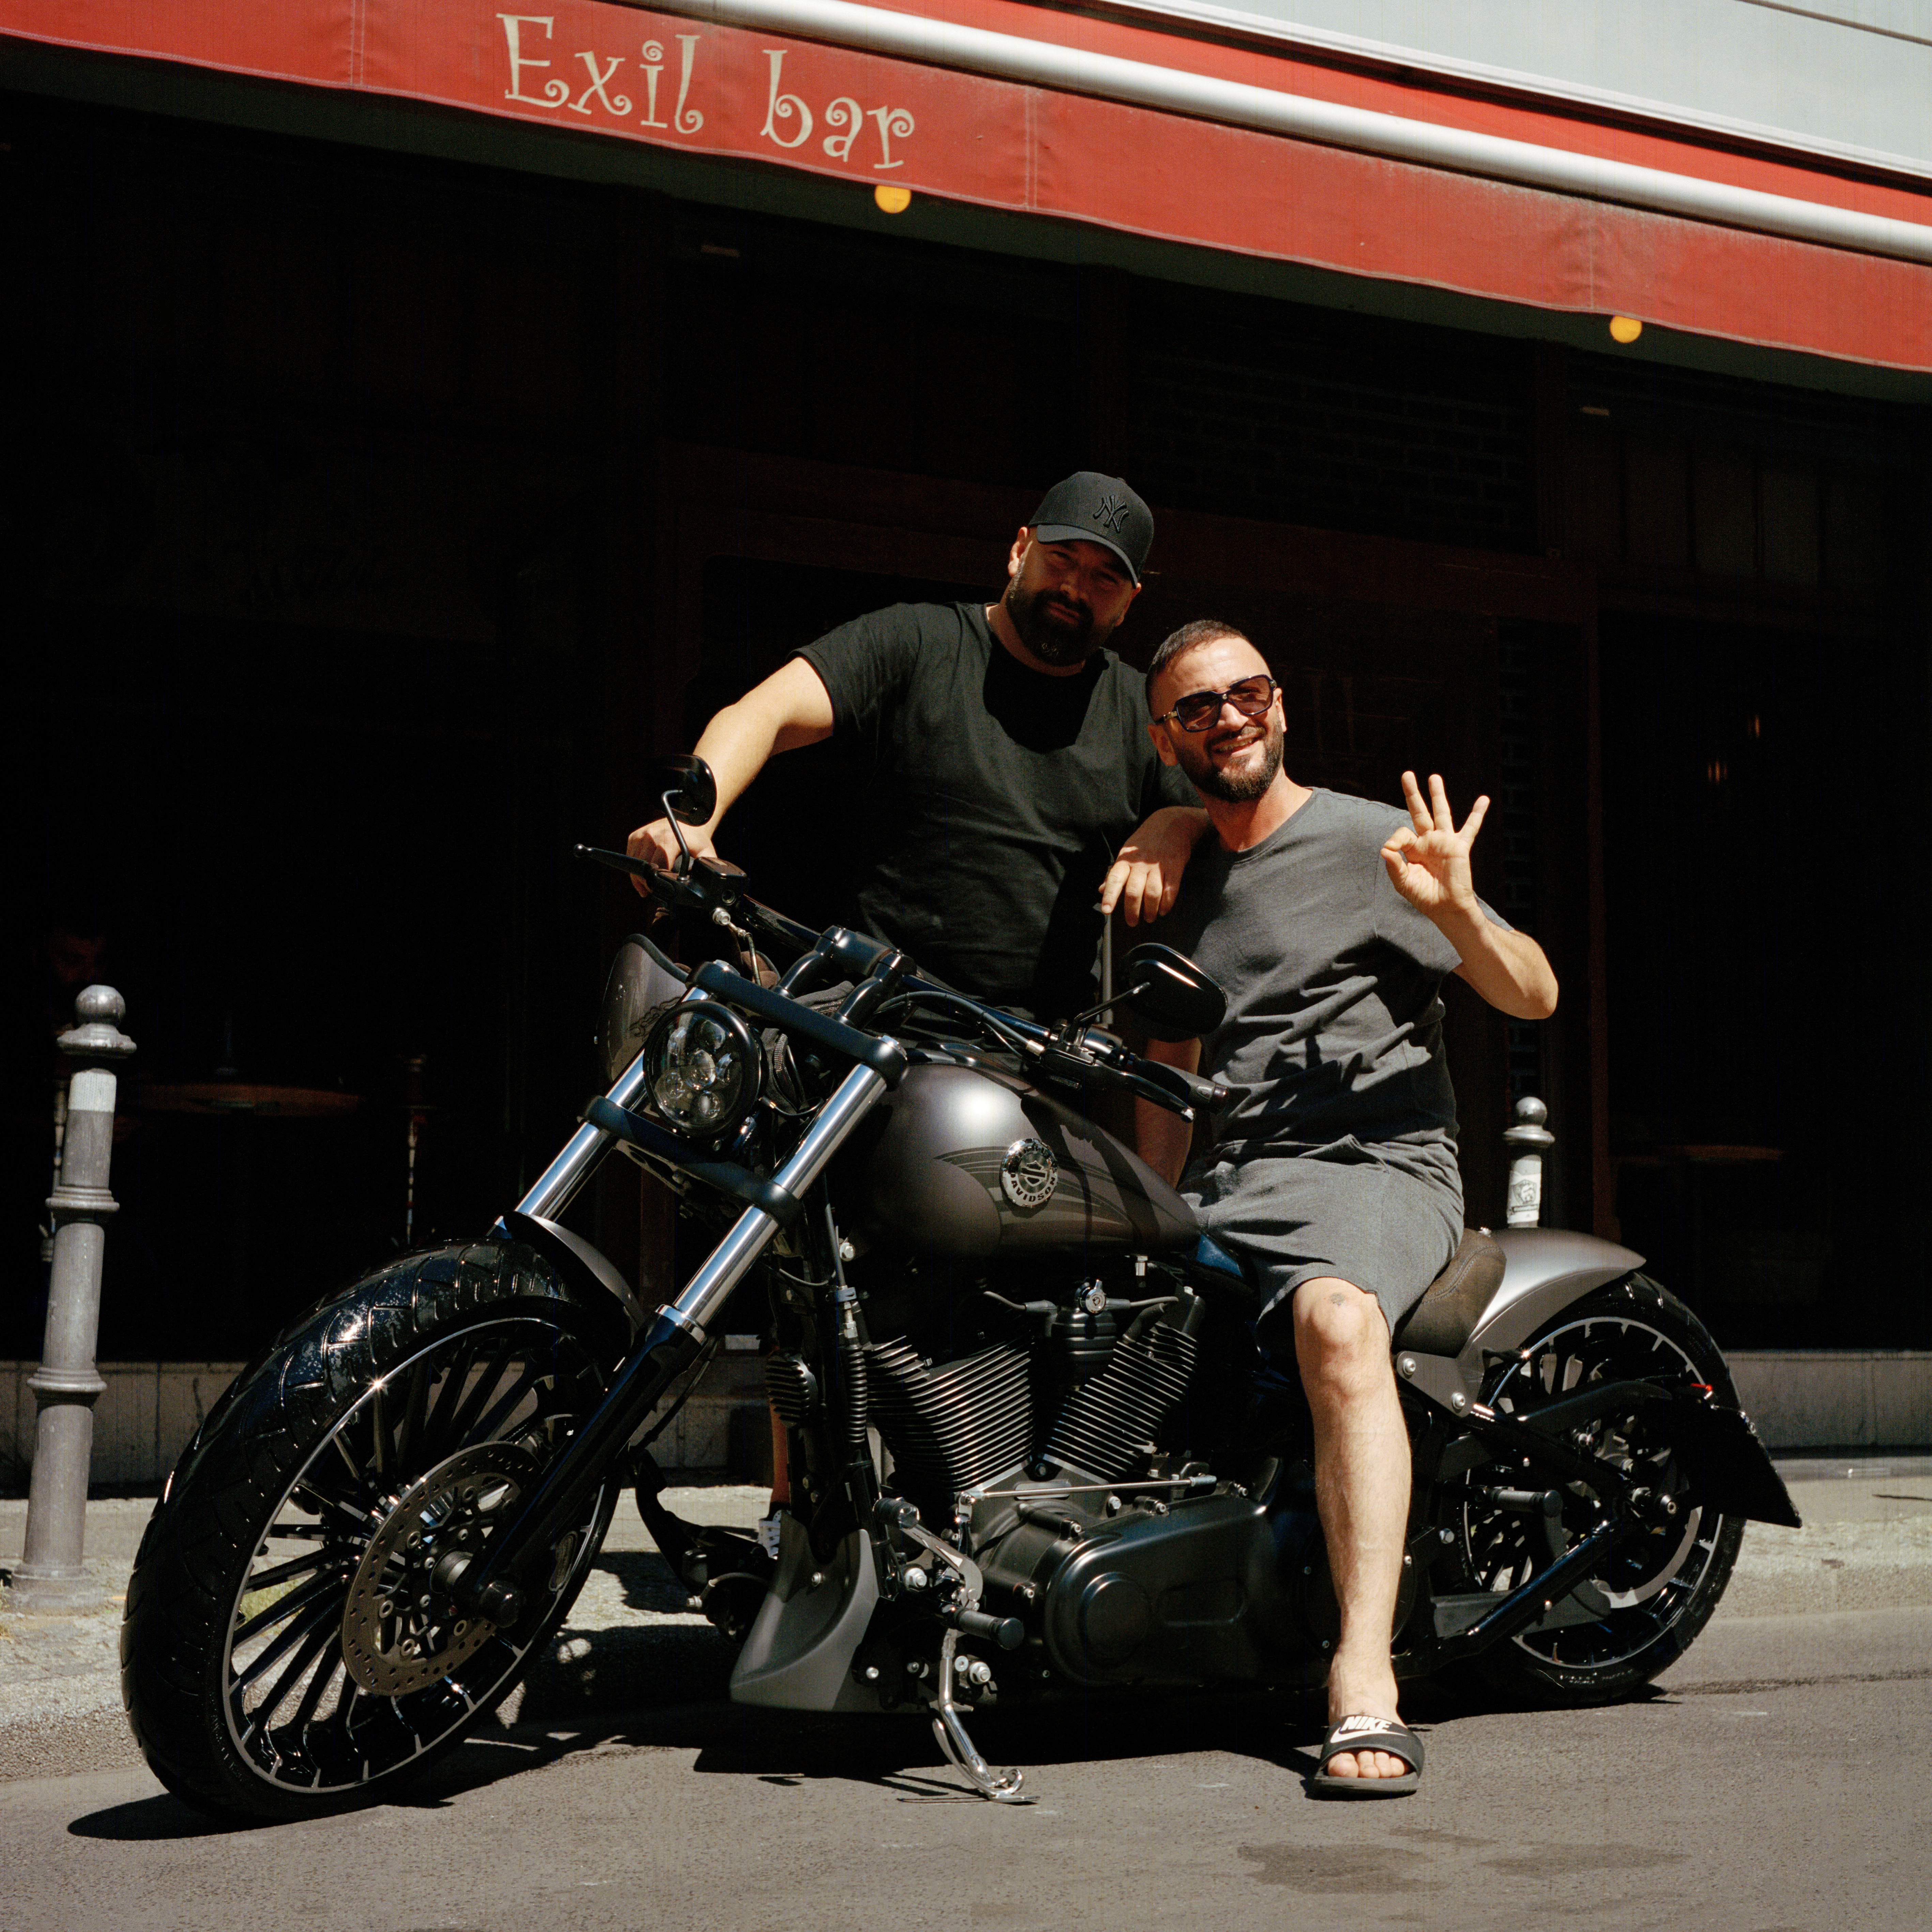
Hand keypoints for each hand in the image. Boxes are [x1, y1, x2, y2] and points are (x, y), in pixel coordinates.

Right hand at [625, 816, 716, 894]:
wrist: (687, 820)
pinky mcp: (636, 835)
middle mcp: (652, 835)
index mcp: (669, 839)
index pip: (655, 867)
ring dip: (638, 876)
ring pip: (634, 863)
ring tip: (646, 885)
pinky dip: (635, 865)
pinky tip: (643, 872)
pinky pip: (631, 855)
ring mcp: (642, 834)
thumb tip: (703, 883)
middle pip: (642, 867)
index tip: (657, 891)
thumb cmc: (696, 838)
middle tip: (650, 891)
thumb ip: (705, 867)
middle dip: (645, 882)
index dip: (655, 883)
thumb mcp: (705, 851)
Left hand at [1100, 806, 1208, 926]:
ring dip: (1150, 910)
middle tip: (1132, 922)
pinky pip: (1170, 890)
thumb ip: (1115, 873)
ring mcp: (1158, 865)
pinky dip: (1167, 903)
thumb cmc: (1145, 842)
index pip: (1115, 879)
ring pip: (1152, 893)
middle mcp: (1140, 863)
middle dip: (1132, 911)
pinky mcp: (1175, 867)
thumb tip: (1101, 890)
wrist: (1171, 823)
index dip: (1110, 896)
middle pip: (1134, 892)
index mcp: (1125, 860)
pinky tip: (1163, 910)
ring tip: (1149, 918)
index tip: (1106, 910)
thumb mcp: (1126, 853)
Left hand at [1381, 772, 1486, 919]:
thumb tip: (1384, 849)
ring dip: (1438, 794)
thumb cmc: (1424, 897)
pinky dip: (1477, 814)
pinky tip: (1484, 799)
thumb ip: (1393, 866)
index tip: (1392, 850)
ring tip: (1434, 777)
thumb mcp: (1403, 882)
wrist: (1446, 908)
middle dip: (1413, 793)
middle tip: (1407, 774)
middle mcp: (1428, 841)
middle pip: (1419, 812)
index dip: (1395, 840)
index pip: (1402, 833)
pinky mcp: (1459, 847)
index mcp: (1413, 849)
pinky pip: (1470, 828)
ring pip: (1441, 812)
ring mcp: (1444, 842)